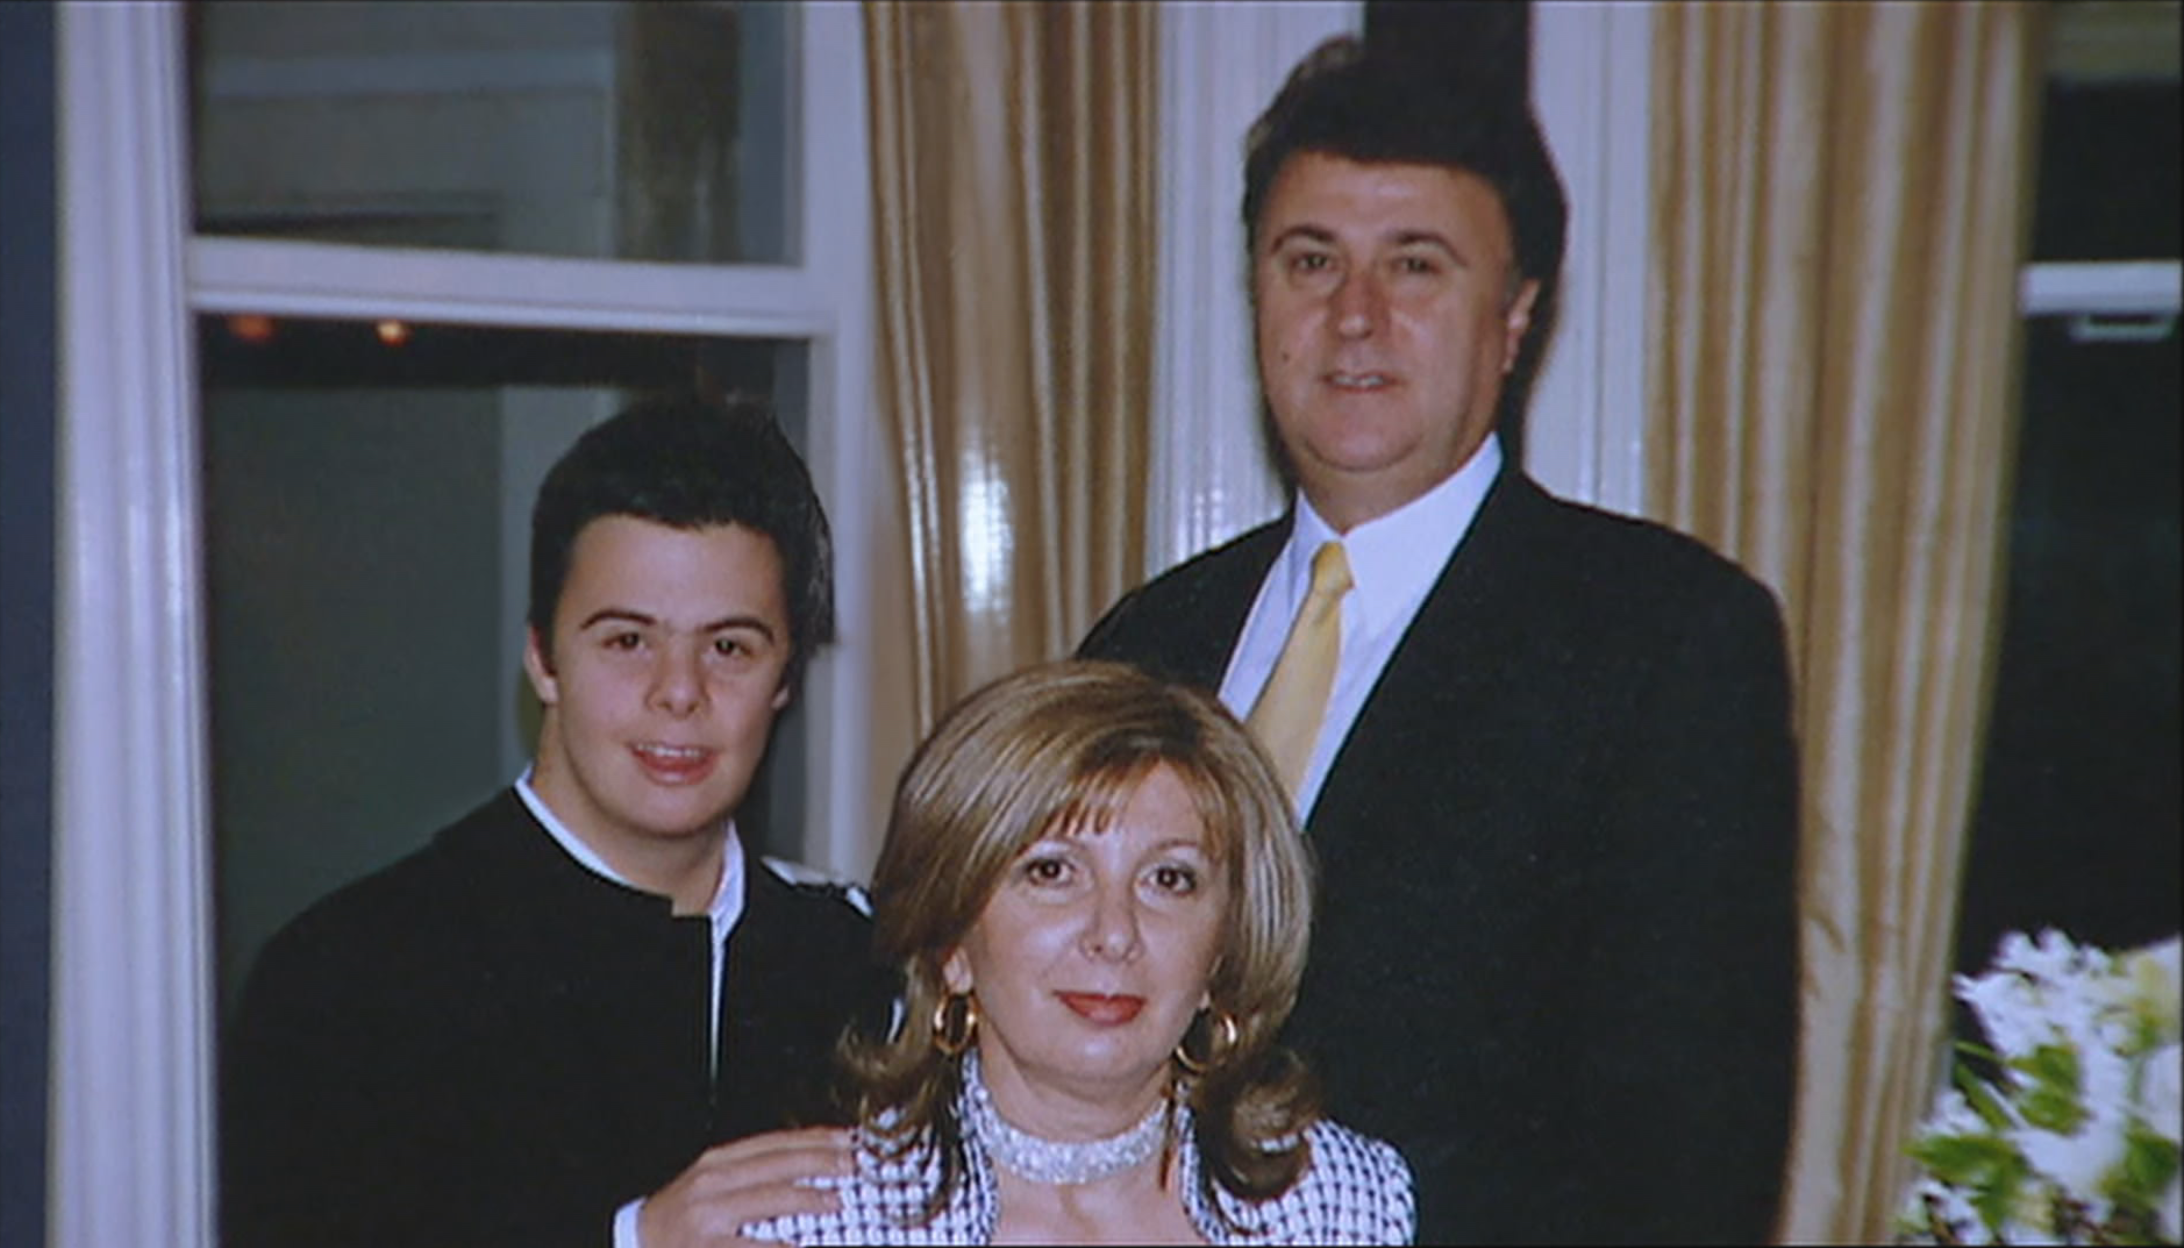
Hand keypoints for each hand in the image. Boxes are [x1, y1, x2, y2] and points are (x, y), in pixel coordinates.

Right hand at [637, 1126, 853, 1246]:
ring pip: (766, 1198)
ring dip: (807, 1198)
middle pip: (776, 1164)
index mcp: (716, 1164)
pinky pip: (750, 1245)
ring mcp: (708, 1218)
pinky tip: (800, 1245)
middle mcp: (712, 1185)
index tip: (846, 1138)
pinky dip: (779, 1245)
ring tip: (836, 1199)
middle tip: (853, 1163)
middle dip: (819, 1161)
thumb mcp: (709, 1186)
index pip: (773, 1143)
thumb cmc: (679, 1219)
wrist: (632, 1244)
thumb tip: (806, 1167)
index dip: (813, 1138)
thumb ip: (751, 1174)